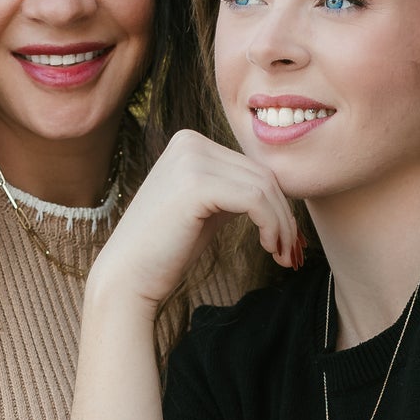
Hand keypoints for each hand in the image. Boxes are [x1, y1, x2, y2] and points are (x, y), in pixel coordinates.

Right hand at [87, 128, 303, 313]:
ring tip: (281, 254)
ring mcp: (191, 160)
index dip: (277, 202)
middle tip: (291, 250)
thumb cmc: (167, 250)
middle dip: (284, 214)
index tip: (285, 237)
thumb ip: (233, 190)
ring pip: (264, 187)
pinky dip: (271, 225)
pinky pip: (255, 200)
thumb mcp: (206, 208)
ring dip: (282, 224)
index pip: (252, 166)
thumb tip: (276, 190)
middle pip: (262, 173)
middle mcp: (189, 142)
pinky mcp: (197, 185)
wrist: (128, 276)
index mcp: (189, 143)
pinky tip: (268, 247)